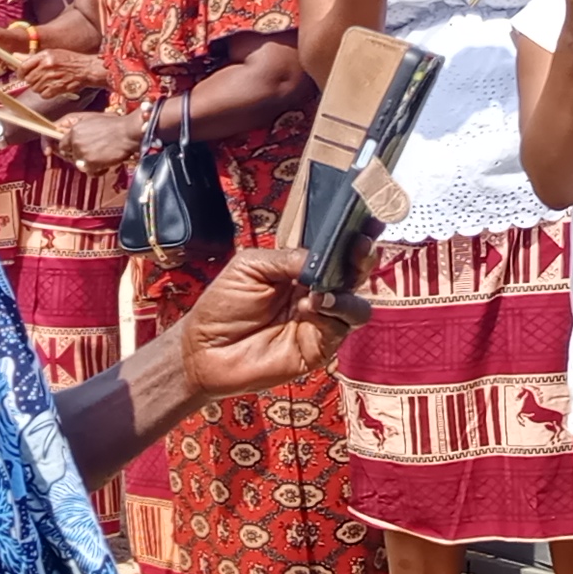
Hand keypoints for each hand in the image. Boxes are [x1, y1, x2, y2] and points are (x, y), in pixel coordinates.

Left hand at [14, 49, 102, 98]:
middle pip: (28, 79)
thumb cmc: (70, 61)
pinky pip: (43, 95)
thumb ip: (37, 58)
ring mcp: (51, 77)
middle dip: (32, 81)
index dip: (20, 73)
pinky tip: (54, 88)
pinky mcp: (56, 88)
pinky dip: (47, 93)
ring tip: (50, 83)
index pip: (24, 66)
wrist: (86, 69)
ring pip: (35, 88)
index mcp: (44, 55)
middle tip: (40, 80)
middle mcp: (46, 65)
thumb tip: (18, 58)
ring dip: (40, 88)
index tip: (21, 76)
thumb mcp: (54, 53)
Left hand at [58, 108, 146, 168]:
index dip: (67, 149)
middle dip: (80, 156)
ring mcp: (82, 153)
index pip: (62, 145)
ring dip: (89, 164)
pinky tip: (106, 165)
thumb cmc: (115, 124)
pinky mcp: (91, 163)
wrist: (128, 133)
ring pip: (79, 165)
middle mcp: (75, 142)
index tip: (70, 152)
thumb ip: (79, 127)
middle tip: (93, 154)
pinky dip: (98, 171)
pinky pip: (89, 172)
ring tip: (102, 158)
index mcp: (75, 130)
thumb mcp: (93, 119)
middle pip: (70, 156)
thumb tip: (71, 135)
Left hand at [172, 248, 358, 398]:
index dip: (353, 237)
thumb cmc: (223, 306)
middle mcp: (316, 293)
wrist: (206, 350)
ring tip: (319, 293)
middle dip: (361, 257)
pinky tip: (310, 307)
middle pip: (354, 274)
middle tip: (359, 246)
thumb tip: (321, 258)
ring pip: (357, 303)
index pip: (335, 251)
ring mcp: (321, 320)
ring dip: (346, 292)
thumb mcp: (250, 267)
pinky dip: (334, 313)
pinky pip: (343, 327)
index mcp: (301, 270)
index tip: (366, 223)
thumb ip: (287, 258)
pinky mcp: (321, 346)